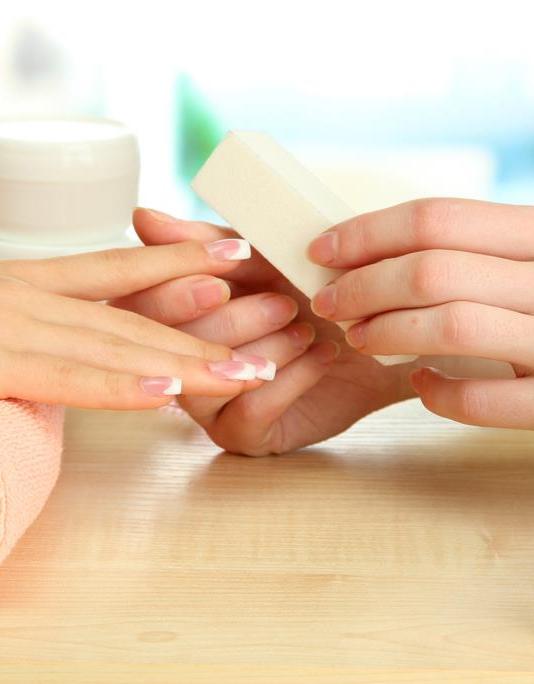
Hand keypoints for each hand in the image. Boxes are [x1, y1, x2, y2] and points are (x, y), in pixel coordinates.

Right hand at [0, 240, 273, 407]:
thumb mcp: (6, 303)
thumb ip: (63, 299)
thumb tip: (127, 256)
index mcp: (27, 284)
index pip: (118, 271)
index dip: (179, 262)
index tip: (237, 255)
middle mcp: (26, 302)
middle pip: (134, 314)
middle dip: (209, 321)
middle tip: (280, 311)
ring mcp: (11, 333)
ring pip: (118, 345)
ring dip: (188, 358)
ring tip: (254, 366)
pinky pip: (69, 380)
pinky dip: (121, 384)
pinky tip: (171, 392)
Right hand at [128, 209, 408, 454]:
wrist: (365, 339)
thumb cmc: (303, 292)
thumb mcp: (257, 258)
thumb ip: (201, 243)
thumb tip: (143, 218)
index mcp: (168, 318)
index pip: (143, 308)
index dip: (177, 295)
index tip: (221, 283)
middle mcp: (177, 363)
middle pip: (175, 346)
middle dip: (236, 321)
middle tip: (285, 303)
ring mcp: (206, 403)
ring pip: (210, 380)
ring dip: (268, 349)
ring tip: (308, 329)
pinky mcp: (239, 435)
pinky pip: (250, 411)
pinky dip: (292, 378)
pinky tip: (322, 356)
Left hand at [308, 197, 533, 428]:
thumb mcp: (525, 261)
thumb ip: (475, 252)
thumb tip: (376, 251)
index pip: (438, 218)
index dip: (367, 233)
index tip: (322, 250)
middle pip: (432, 270)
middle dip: (361, 286)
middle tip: (328, 302)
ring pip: (451, 326)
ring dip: (386, 333)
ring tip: (359, 338)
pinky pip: (484, 401)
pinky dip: (440, 394)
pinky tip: (421, 383)